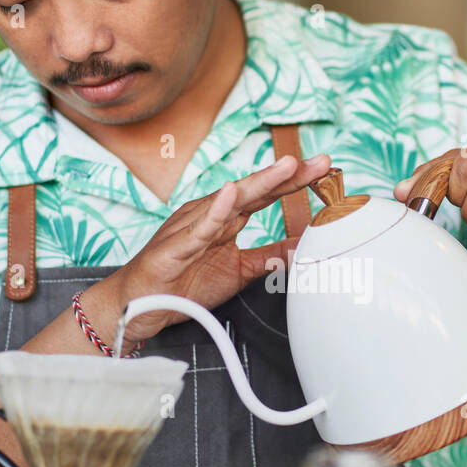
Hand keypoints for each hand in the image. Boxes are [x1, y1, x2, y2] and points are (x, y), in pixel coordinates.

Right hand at [104, 153, 332, 344]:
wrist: (141, 303)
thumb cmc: (184, 282)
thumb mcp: (240, 271)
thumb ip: (269, 257)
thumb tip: (302, 247)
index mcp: (227, 219)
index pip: (267, 196)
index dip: (295, 182)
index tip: (324, 170)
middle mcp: (211, 215)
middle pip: (255, 190)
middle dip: (288, 175)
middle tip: (321, 162)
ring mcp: (192, 227)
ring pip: (230, 200)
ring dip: (259, 183)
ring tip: (286, 168)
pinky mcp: (175, 246)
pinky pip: (197, 228)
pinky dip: (214, 211)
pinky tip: (228, 195)